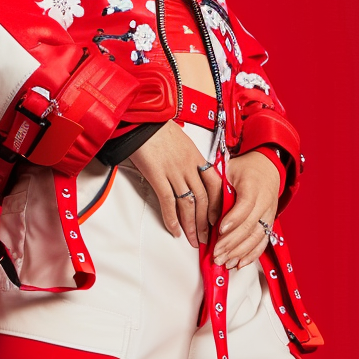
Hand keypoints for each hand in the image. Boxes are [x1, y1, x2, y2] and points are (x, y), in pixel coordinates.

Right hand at [129, 121, 222, 246]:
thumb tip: (189, 169)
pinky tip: (174, 229)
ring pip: (188, 204)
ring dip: (191, 225)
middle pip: (203, 199)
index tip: (217, 219)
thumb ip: (187, 156)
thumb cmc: (157, 127)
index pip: (215, 185)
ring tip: (193, 240)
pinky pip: (168, 201)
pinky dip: (171, 218)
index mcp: (196, 157)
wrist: (141, 118)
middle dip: (205, 222)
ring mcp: (174, 171)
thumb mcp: (180, 139)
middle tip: (206, 237)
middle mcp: (188, 166)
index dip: (217, 205)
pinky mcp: (157, 175)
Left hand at [212, 150, 279, 268]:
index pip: (245, 206)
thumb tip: (203, 200)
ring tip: (224, 262)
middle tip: (216, 253)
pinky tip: (239, 263)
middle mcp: (265, 203)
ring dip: (240, 252)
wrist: (268, 168)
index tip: (219, 229)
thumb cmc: (244, 168)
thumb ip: (218, 184)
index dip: (233, 219)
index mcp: (254, 187)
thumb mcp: (229, 169)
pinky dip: (251, 255)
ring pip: (256, 238)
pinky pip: (263, 242)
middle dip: (232, 243)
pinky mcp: (269, 223)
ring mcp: (269, 215)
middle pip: (250, 226)